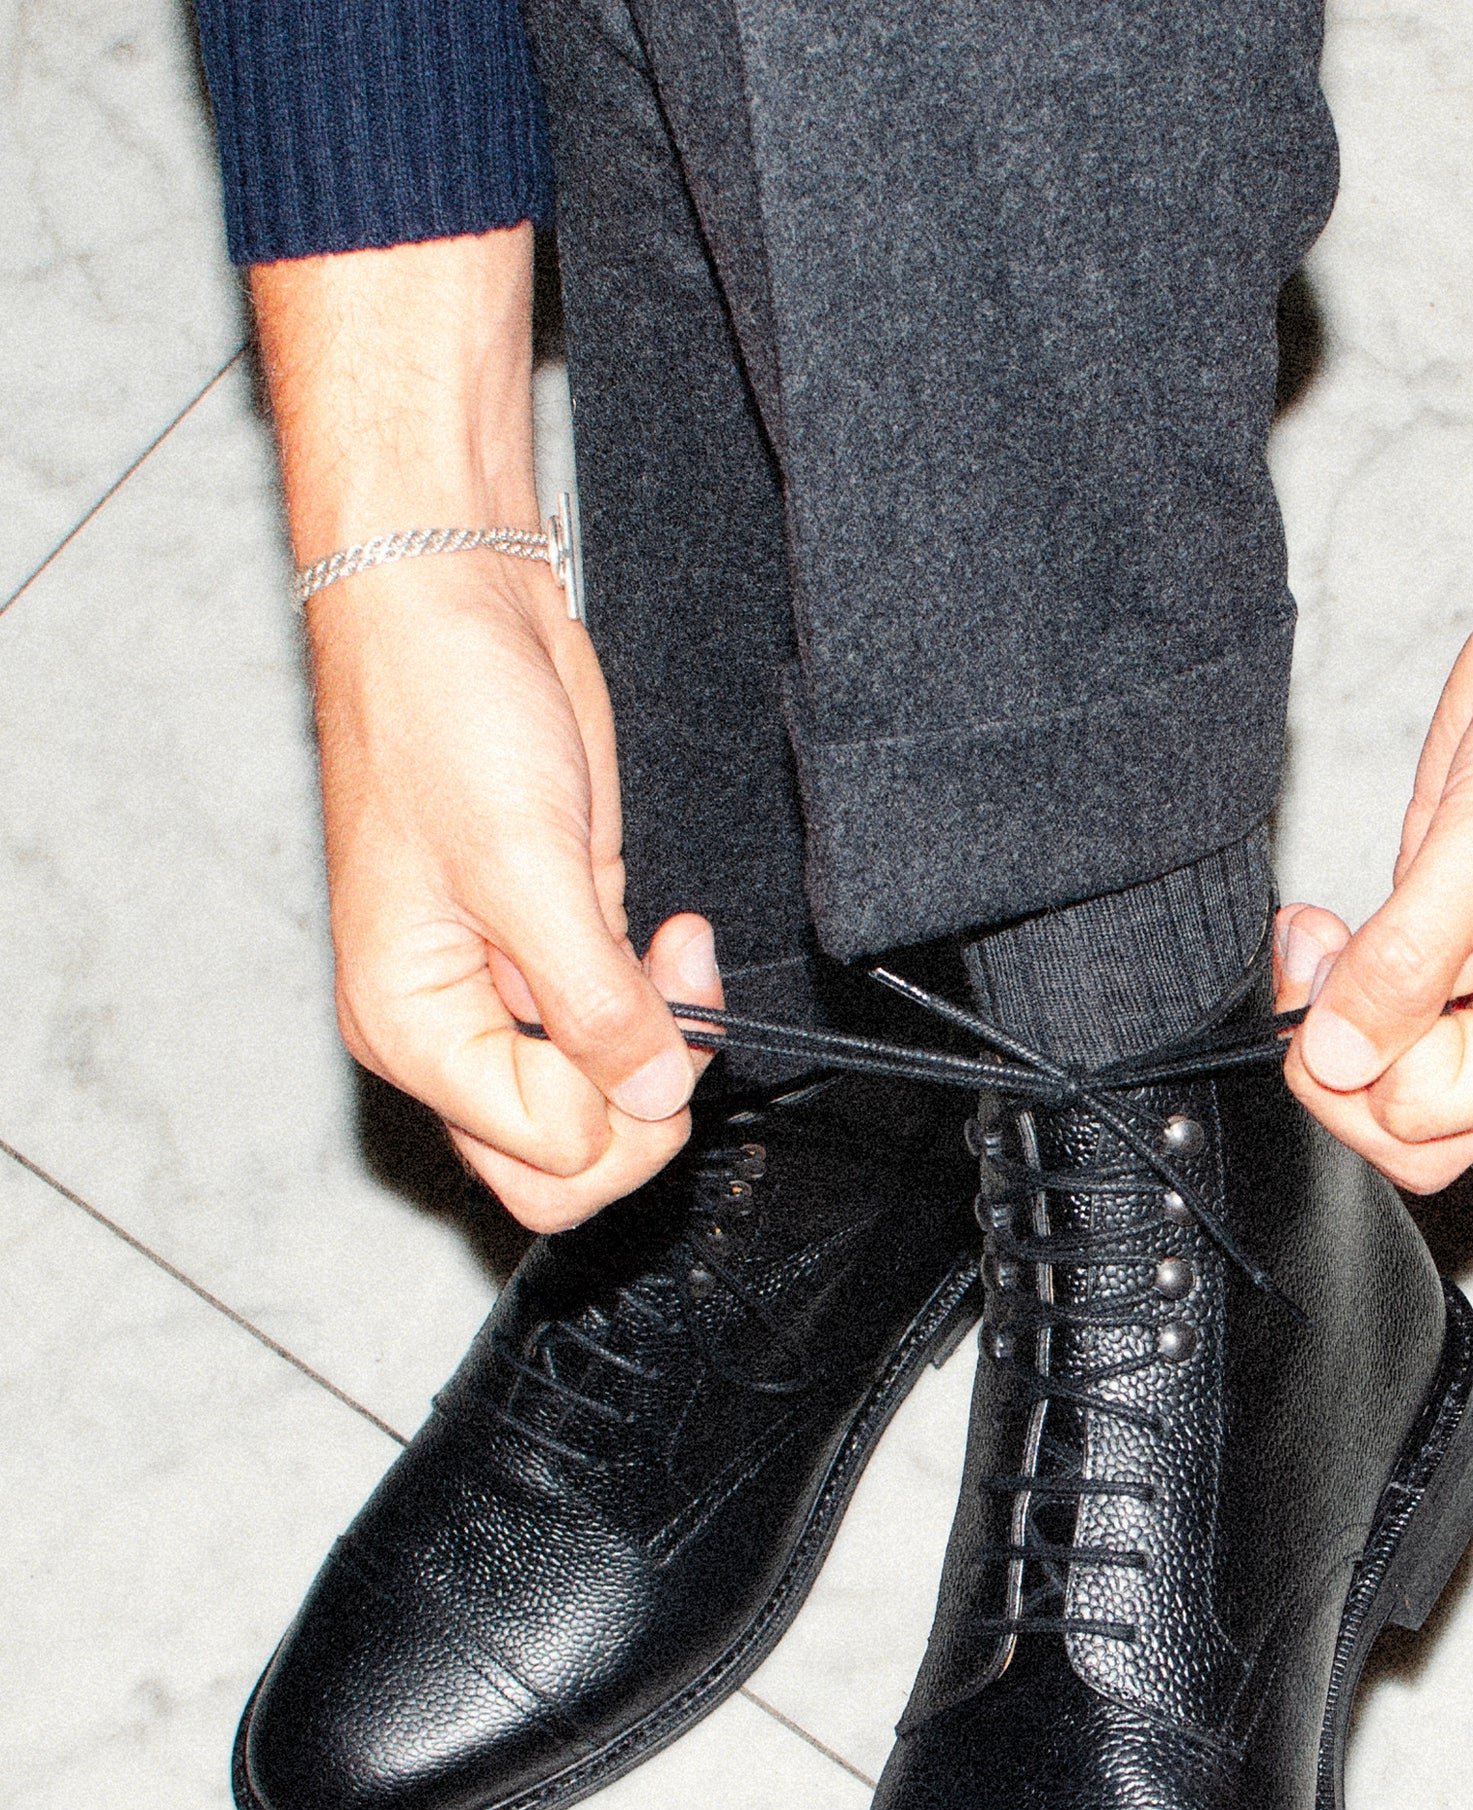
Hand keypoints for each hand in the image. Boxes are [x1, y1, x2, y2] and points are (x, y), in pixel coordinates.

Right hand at [254, 228, 717, 1231]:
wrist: (452, 607)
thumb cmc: (443, 712)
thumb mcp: (526, 867)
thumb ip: (591, 1002)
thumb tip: (650, 1093)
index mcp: (413, 1030)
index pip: (543, 1159)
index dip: (619, 1110)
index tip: (652, 1025)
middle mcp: (455, 1026)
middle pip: (567, 1158)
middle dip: (642, 1109)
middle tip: (677, 1025)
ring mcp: (508, 989)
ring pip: (603, 1097)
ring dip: (663, 1044)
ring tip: (675, 952)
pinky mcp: (559, 945)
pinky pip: (622, 1024)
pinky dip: (666, 1000)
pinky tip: (673, 937)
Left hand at [1275, 344, 1472, 1192]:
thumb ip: (1409, 962)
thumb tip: (1335, 1056)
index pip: (1435, 1120)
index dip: (1359, 1069)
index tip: (1326, 987)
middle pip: (1416, 1114)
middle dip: (1340, 1061)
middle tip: (1309, 970)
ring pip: (1394, 1052)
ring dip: (1334, 1010)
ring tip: (1313, 934)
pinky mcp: (1467, 906)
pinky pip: (1393, 981)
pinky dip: (1344, 967)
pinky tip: (1322, 923)